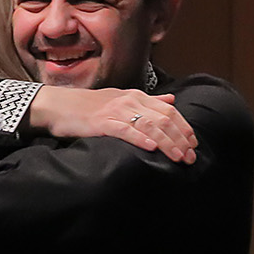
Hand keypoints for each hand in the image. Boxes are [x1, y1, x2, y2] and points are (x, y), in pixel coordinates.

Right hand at [27, 87, 197, 162]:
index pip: (169, 110)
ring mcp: (116, 111)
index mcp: (137, 96)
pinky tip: (152, 148)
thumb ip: (149, 101)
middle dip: (180, 139)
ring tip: (178, 157)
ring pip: (149, 126)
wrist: (60, 105)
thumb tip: (172, 98)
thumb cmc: (91, 106)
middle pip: (164, 119)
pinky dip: (140, 139)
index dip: (184, 127)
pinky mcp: (102, 123)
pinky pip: (125, 130)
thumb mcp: (122, 98)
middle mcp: (130, 101)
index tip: (193, 143)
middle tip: (190, 157)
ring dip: (167, 143)